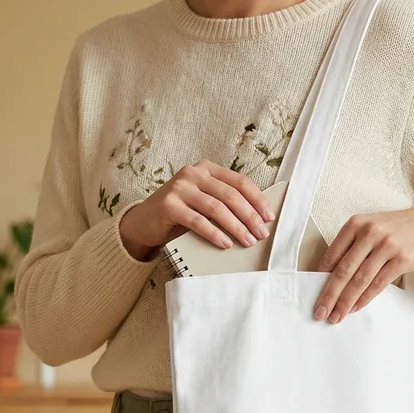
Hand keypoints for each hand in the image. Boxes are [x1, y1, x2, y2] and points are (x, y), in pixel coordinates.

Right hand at [119, 160, 274, 259]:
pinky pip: (198, 221)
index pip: (239, 181)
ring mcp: (179, 188)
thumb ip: (223, 202)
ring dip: (235, 226)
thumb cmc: (180, 213)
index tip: (269, 217)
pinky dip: (214, 233)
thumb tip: (257, 219)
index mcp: (206, 169)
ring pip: (216, 208)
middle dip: (249, 216)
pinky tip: (225, 243)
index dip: (257, 199)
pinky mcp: (169, 205)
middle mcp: (193, 174)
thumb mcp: (203, 201)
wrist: (144, 222)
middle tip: (261, 234)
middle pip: (230, 195)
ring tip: (247, 241)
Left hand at [313, 207, 413, 322]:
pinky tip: (356, 308)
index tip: (312, 295)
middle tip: (320, 312)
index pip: (332, 255)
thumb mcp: (370, 228)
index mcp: (356, 224)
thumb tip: (328, 277)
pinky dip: (365, 298)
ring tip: (336, 316)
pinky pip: (379, 283)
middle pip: (343, 270)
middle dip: (329, 295)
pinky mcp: (402, 259)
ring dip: (346, 301)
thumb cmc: (395, 229)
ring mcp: (387, 246)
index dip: (320, 278)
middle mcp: (370, 233)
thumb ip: (351, 247)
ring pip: (360, 280)